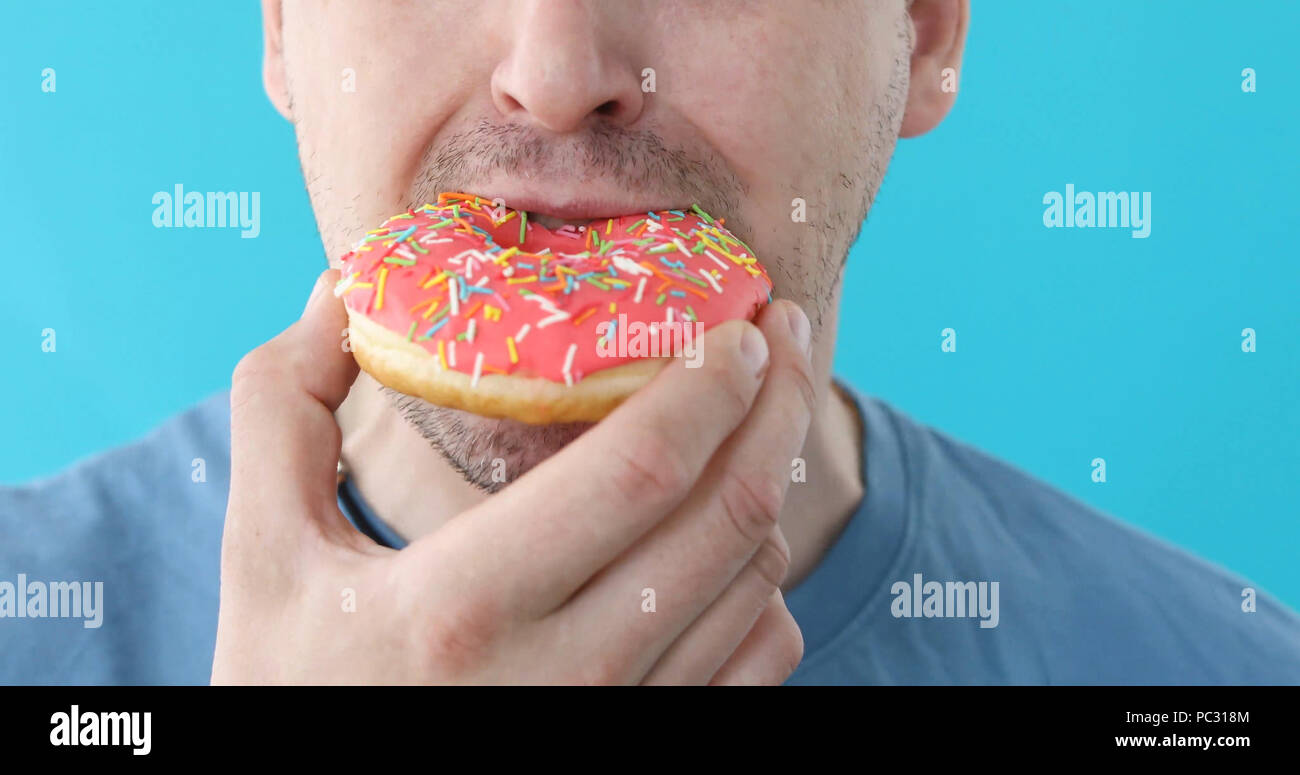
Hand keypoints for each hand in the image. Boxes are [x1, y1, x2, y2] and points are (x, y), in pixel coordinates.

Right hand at [211, 269, 815, 683]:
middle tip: (786, 338)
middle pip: (725, 516)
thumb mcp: (266, 552)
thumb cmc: (295, 687)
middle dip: (779, 407)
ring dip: (769, 485)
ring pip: (755, 583)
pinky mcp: (648, 747)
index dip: (709, 382)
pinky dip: (765, 582)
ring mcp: (619, 722)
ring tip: (753, 422)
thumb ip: (284, 408)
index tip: (740, 324)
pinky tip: (728, 536)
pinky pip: (760, 656)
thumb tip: (339, 287)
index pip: (638, 468)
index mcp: (466, 605)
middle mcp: (565, 675)